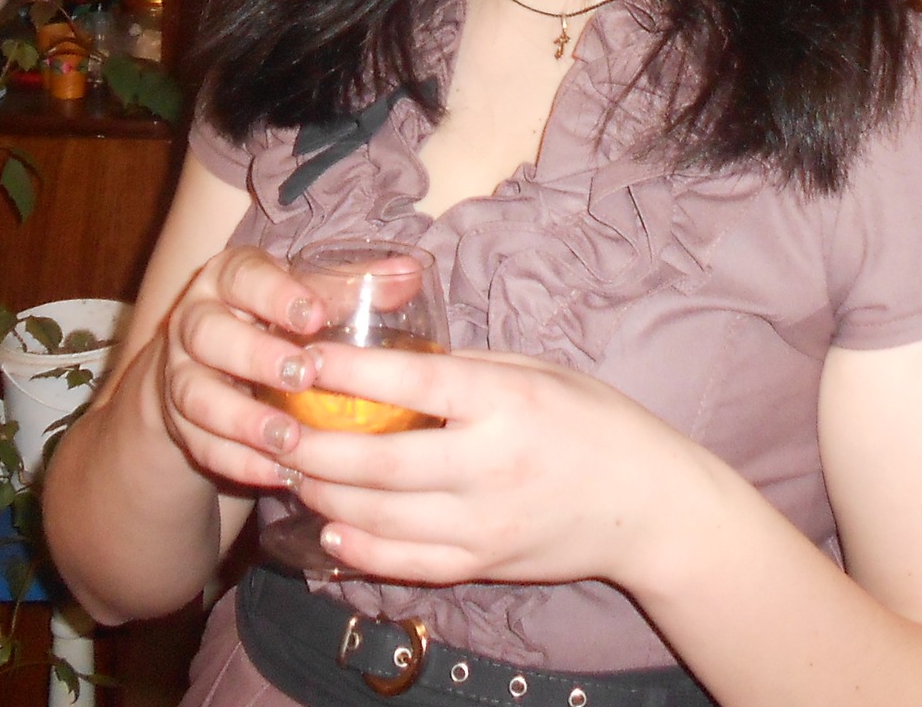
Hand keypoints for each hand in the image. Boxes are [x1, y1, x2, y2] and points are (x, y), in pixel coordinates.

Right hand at [149, 245, 329, 490]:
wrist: (206, 365)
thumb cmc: (272, 321)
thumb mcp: (303, 296)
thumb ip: (350, 286)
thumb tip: (410, 273)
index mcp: (227, 279)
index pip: (243, 276)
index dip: (275, 294)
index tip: (314, 315)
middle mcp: (194, 321)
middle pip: (209, 334)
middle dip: (255, 356)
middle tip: (303, 376)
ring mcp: (179, 374)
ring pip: (196, 396)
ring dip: (243, 421)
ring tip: (290, 441)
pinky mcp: (178, 423)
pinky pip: (200, 445)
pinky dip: (239, 462)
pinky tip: (279, 474)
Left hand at [278, 342, 713, 591]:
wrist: (648, 506)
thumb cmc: (594, 423)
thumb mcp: (538, 371)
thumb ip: (468, 370)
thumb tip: (394, 363)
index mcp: (505, 400)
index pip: (409, 384)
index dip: (345, 372)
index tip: (301, 358)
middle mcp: (489, 464)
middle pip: (375, 463)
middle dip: (311, 447)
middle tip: (273, 427)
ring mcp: (483, 521)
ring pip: (377, 518)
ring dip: (324, 497)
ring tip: (292, 472)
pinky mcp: (483, 563)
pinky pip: (404, 561)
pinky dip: (358, 549)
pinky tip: (330, 530)